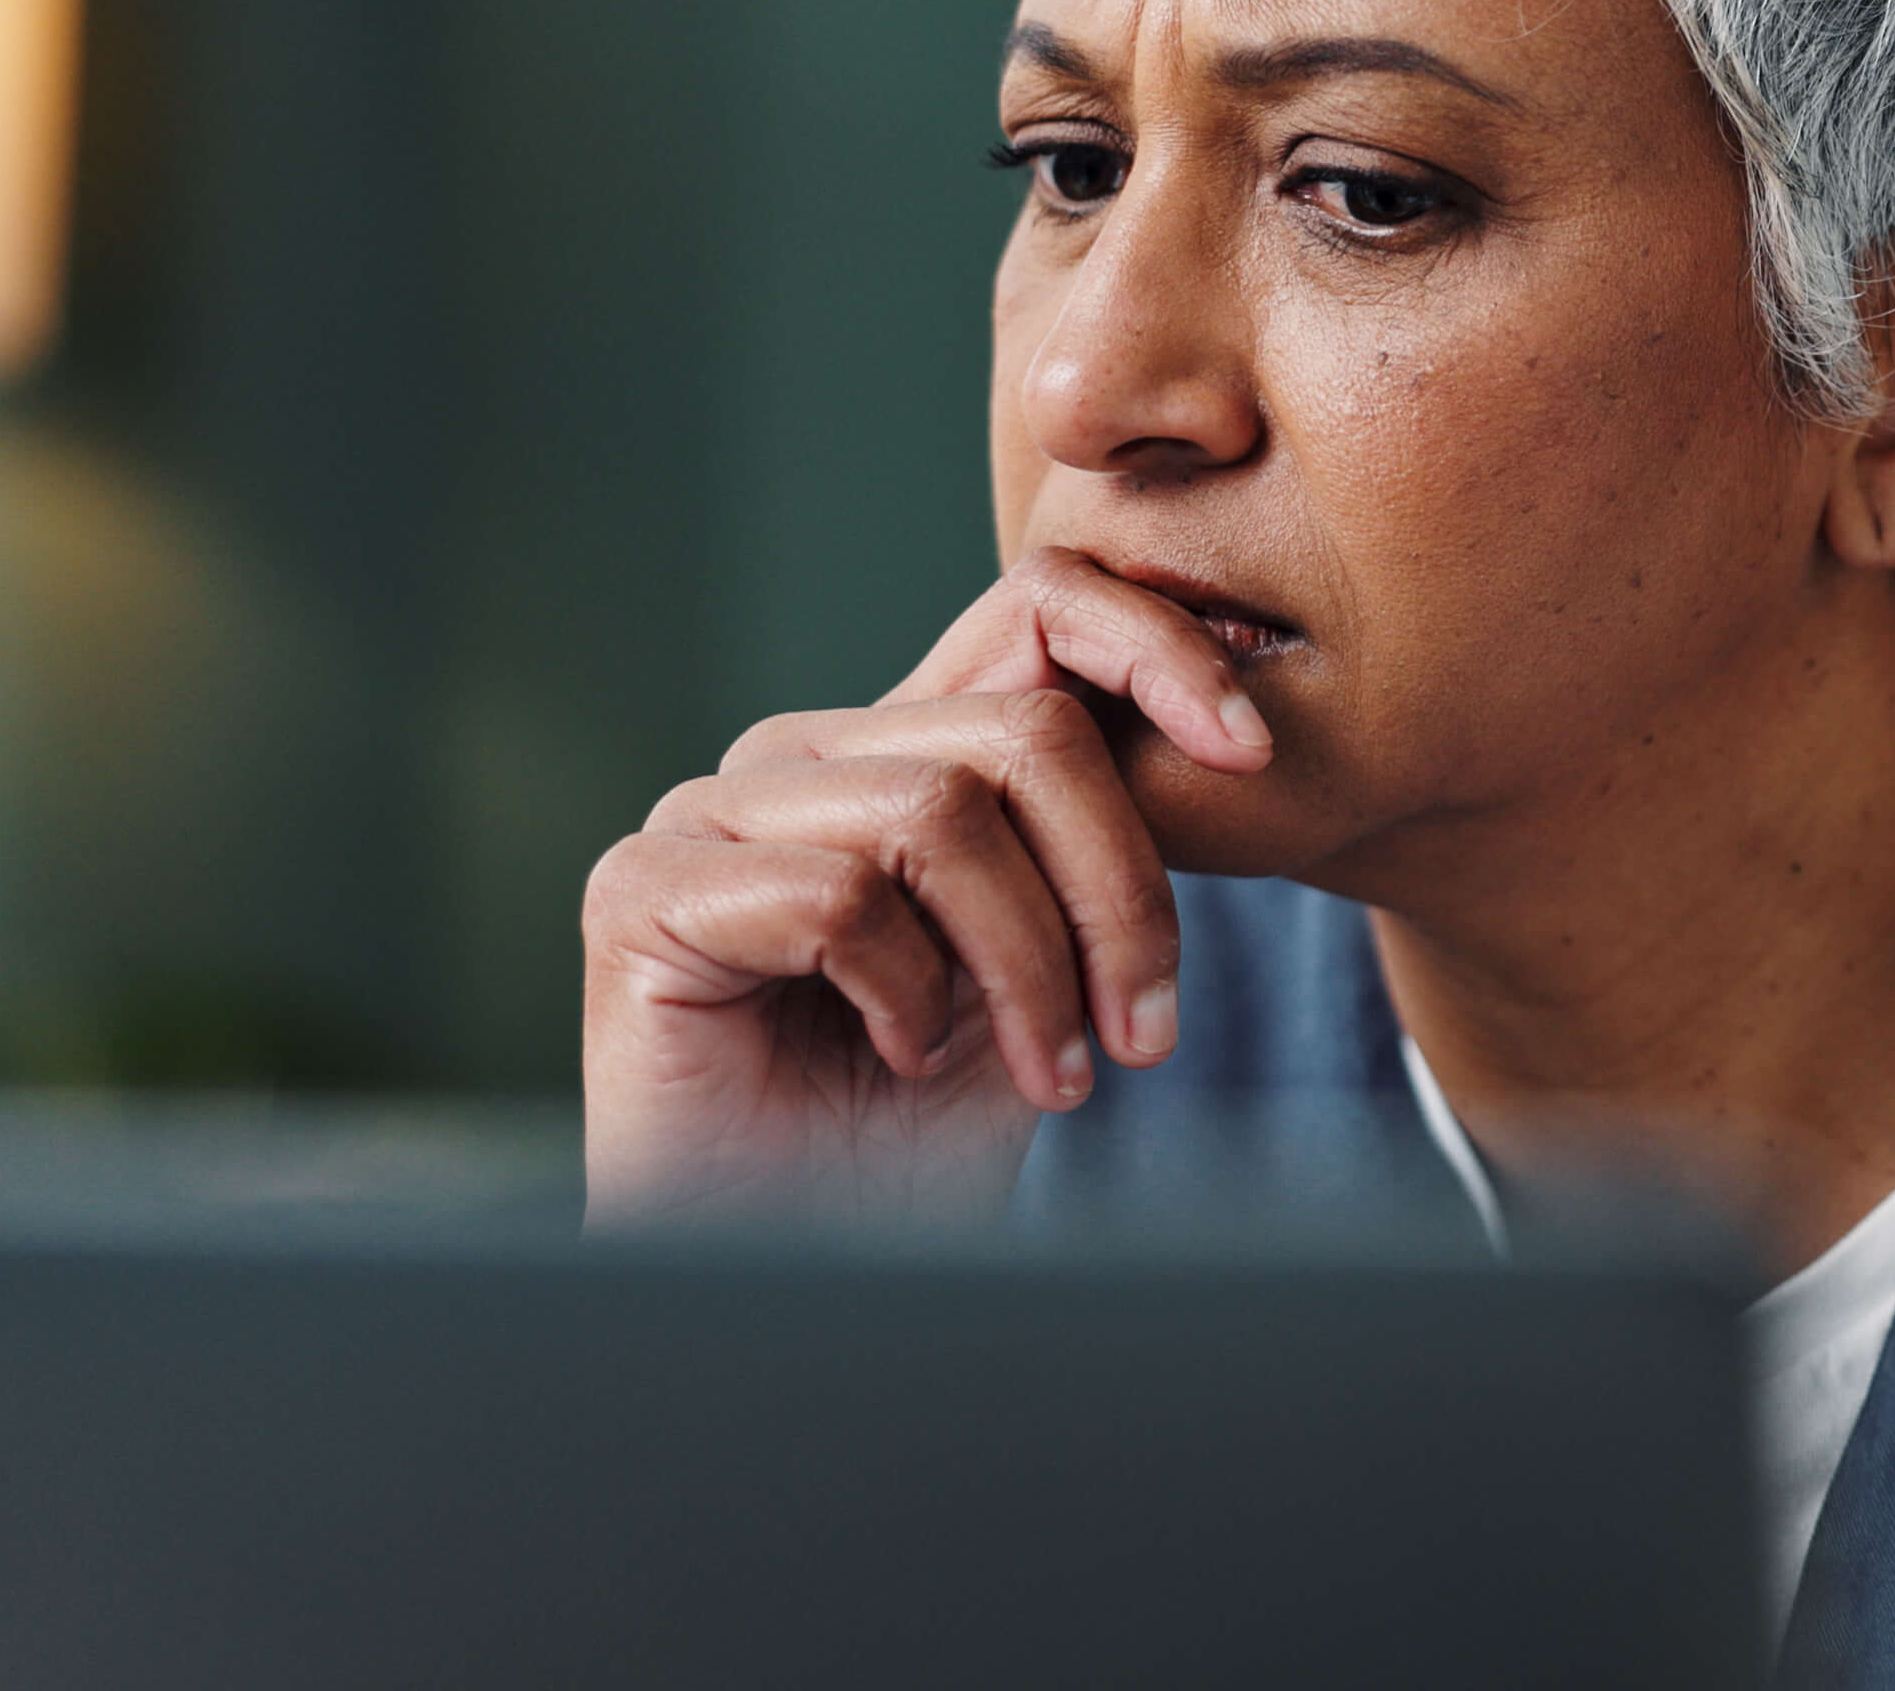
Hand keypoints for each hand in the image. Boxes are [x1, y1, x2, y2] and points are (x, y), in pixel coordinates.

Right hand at [579, 549, 1275, 1225]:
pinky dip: (908, 998)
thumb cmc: (923, 1141)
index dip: (1155, 652)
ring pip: (941, 811)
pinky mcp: (643, 891)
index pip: (1038, 612)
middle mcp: (804, 756)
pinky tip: (898, 1062)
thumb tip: (1226, 733)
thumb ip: (1095, 845)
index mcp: (903, 750)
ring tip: (1041, 1071)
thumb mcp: (1056, 970)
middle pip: (1024, 732)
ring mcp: (711, 812)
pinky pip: (838, 895)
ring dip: (1029, 969)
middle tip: (1144, 1035)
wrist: (799, 1283)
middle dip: (1120, 892)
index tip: (1251, 757)